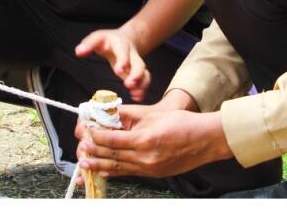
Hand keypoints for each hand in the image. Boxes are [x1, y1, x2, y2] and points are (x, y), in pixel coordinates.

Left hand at [75, 28, 149, 100]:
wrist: (125, 38)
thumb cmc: (108, 41)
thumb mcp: (97, 38)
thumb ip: (88, 44)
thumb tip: (78, 52)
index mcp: (121, 44)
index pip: (123, 52)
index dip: (123, 61)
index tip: (119, 71)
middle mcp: (132, 54)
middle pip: (139, 64)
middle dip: (136, 75)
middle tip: (129, 85)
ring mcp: (136, 64)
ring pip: (144, 73)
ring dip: (142, 84)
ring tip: (136, 95)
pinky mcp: (137, 72)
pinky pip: (145, 80)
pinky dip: (143, 88)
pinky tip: (137, 97)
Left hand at [77, 108, 231, 178]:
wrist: (204, 140)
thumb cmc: (182, 123)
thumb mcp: (153, 114)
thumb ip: (129, 115)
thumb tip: (110, 112)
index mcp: (144, 139)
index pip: (112, 139)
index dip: (96, 136)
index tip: (87, 132)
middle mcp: (145, 157)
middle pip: (112, 154)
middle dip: (94, 151)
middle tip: (81, 147)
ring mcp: (149, 168)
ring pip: (118, 167)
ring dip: (99, 165)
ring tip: (85, 164)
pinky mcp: (154, 174)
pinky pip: (129, 172)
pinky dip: (114, 171)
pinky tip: (104, 170)